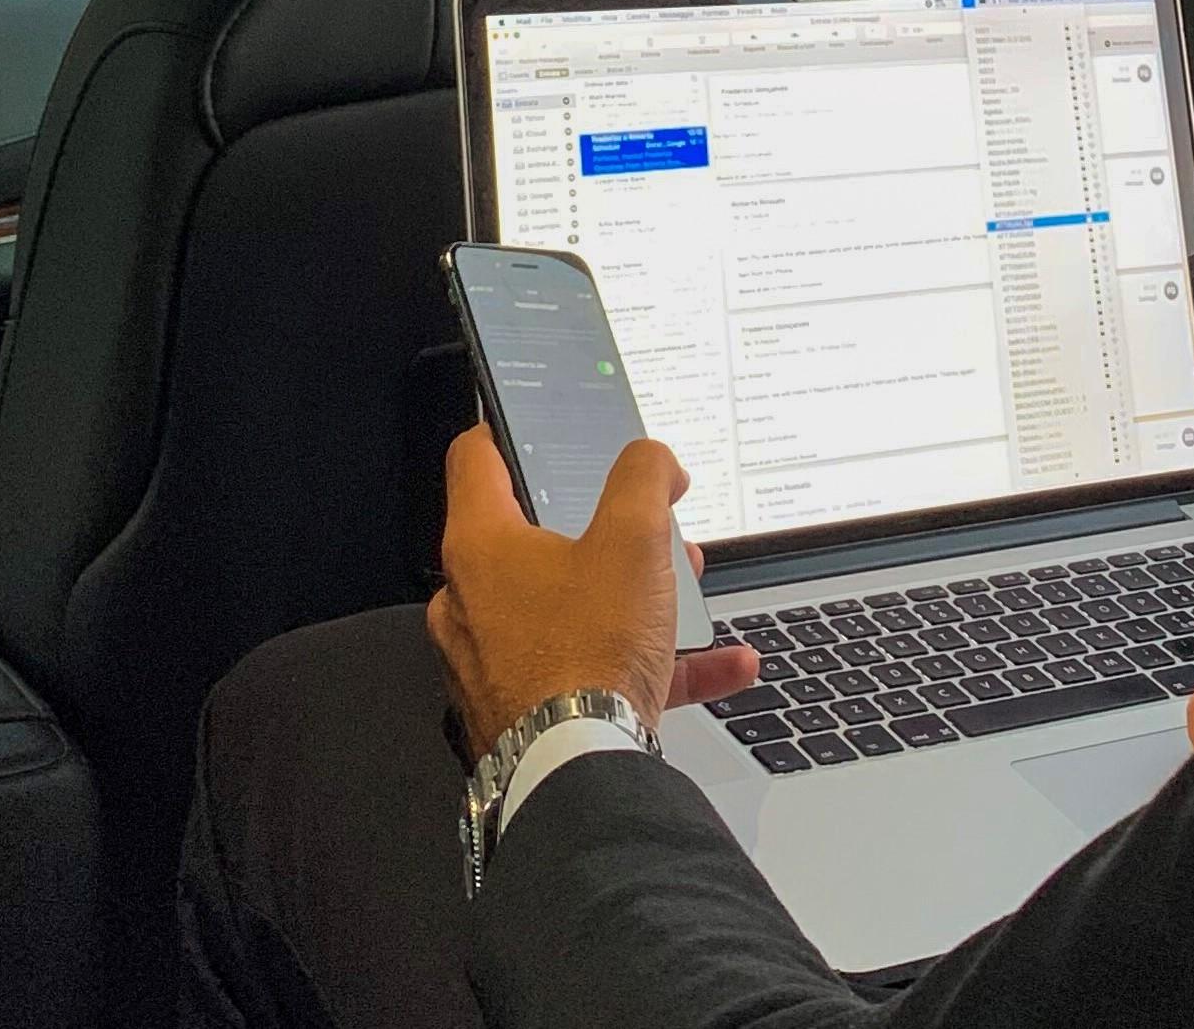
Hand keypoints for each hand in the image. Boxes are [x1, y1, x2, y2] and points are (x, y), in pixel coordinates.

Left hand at [425, 425, 760, 753]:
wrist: (580, 770)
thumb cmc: (589, 655)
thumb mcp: (635, 541)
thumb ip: (645, 480)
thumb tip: (652, 458)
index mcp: (482, 547)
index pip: (474, 459)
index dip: (505, 429)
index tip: (530, 422)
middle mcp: (473, 602)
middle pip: (534, 542)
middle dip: (603, 533)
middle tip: (647, 529)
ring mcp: (494, 660)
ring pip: (569, 610)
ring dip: (630, 599)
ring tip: (687, 599)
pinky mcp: (525, 709)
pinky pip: (592, 671)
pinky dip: (650, 663)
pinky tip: (719, 665)